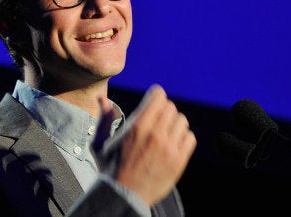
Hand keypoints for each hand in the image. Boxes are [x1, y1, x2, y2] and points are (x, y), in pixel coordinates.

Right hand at [93, 84, 196, 205]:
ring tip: (164, 133)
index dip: (155, 96)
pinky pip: (190, 138)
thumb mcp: (101, 143)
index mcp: (137, 126)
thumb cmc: (110, 168)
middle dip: (163, 111)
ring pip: (181, 121)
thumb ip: (104, 118)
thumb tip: (103, 98)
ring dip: (173, 124)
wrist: (124, 196)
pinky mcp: (178, 161)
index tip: (153, 101)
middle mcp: (155, 134)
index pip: (158, 95)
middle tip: (156, 121)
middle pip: (170, 107)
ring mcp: (169, 148)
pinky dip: (183, 138)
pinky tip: (172, 144)